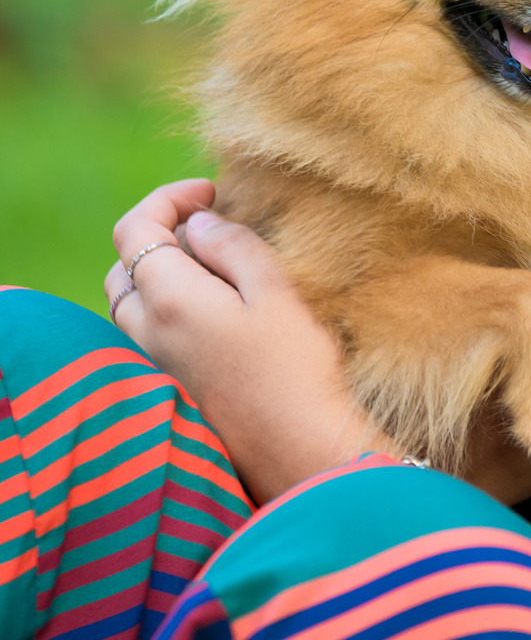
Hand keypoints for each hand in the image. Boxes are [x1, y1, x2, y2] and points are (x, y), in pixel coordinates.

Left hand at [106, 180, 389, 504]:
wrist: (298, 448)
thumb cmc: (295, 368)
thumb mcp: (274, 291)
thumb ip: (231, 247)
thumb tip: (197, 223)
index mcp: (170, 299)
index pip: (134, 230)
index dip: (167, 199)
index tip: (210, 192)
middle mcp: (148, 331)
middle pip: (123, 267)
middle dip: (158, 235)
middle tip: (210, 228)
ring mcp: (156, 364)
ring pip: (131, 304)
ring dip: (158, 274)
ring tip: (212, 267)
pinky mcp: (172, 387)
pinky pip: (146, 333)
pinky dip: (165, 307)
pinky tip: (212, 312)